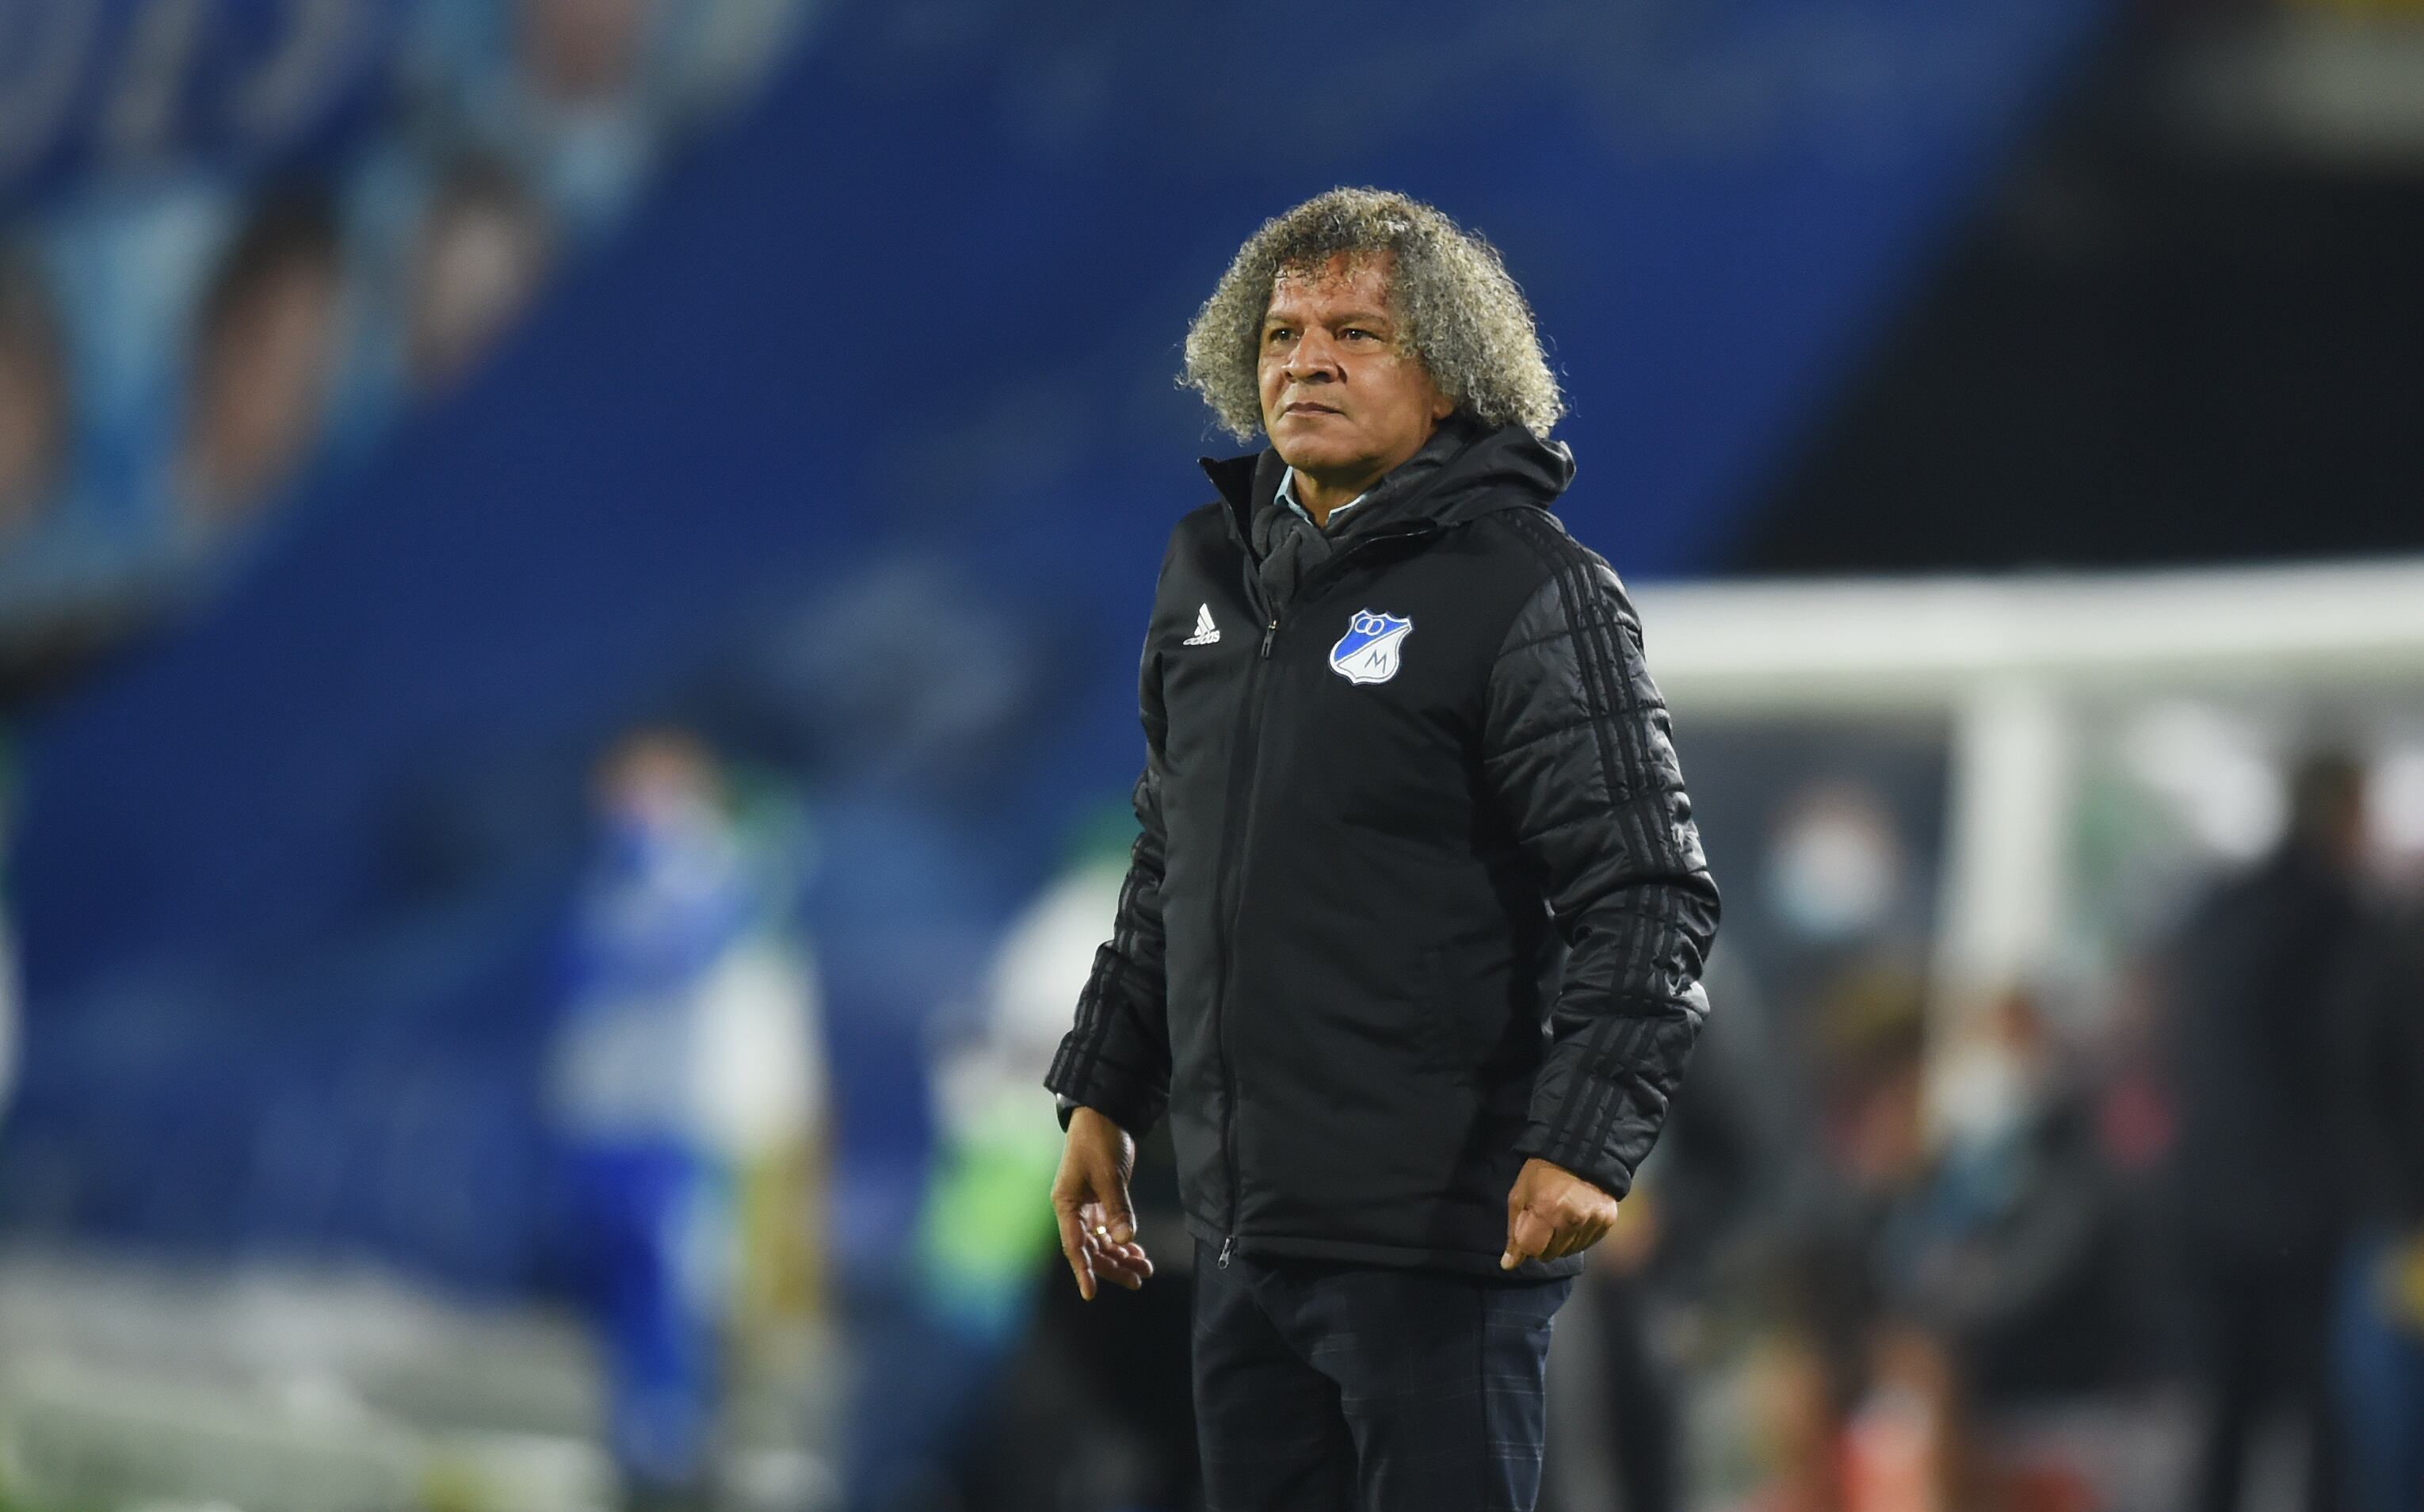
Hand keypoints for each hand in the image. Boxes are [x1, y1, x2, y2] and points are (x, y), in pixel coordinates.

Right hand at [1050, 1106, 1155, 1298]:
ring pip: (1102, 1242)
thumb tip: (1125, 1239)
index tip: (1091, 1293)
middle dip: (1113, 1266)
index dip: (1084, 1270)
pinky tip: (1137, 1250)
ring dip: (1121, 1255)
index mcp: (1066, 1204)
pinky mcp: (1100, 1202)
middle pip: (1091, 1249)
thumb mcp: (1109, 1175)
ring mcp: (1087, 1207)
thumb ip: (1117, 1208)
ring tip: (1144, 1268)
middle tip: (1138, 1279)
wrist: (1104, 1115)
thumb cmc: (1098, 1141)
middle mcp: (1073, 1210)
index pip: (1075, 1245)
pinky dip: (1123, 1240)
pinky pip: (1109, 1229)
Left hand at [1501, 1156, 1619, 1269]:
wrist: (1580, 1152)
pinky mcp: (1607, 1221)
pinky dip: (1578, 1236)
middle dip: (1542, 1242)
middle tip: (1543, 1221)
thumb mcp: (1520, 1195)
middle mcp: (1573, 1219)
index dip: (1526, 1242)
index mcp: (1547, 1210)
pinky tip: (1575, 1217)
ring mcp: (1593, 1221)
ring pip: (1569, 1252)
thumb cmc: (1542, 1173)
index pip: (1532, 1249)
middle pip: (1551, 1254)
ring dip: (1561, 1241)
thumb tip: (1508, 1265)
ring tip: (1559, 1217)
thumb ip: (1514, 1232)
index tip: (1527, 1229)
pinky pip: (1587, 1244)